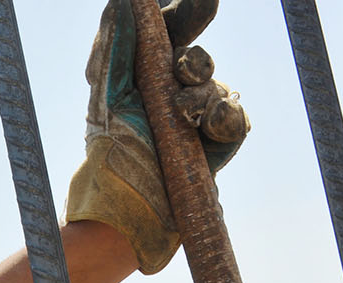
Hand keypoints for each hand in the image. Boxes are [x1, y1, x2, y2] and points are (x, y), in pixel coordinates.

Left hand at [66, 0, 248, 273]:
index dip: (185, 14)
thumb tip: (125, 0)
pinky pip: (235, 117)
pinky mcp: (218, 142)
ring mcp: (198, 118)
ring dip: (202, 94)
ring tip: (182, 112)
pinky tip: (210, 123)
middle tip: (184, 67)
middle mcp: (172, 94)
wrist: (131, 202)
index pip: (171, 35)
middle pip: (197, 59)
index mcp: (143, 78)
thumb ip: (114, 44)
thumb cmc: (112, 149)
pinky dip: (225, 117)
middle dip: (194, 60)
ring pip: (217, 87)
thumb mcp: (107, 92)